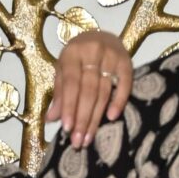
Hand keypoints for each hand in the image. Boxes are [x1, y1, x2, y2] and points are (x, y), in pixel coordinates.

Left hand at [46, 31, 133, 146]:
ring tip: (89, 138)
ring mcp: (112, 56)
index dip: (68, 106)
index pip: (71, 83)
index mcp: (73, 53)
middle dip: (82, 118)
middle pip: (88, 90)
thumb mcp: (64, 70)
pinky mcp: (127, 61)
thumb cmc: (79, 57)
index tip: (67, 128)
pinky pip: (124, 84)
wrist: (102, 36)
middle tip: (78, 141)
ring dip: (96, 117)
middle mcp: (93, 52)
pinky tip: (111, 118)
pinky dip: (118, 101)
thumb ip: (59, 93)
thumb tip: (51, 119)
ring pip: (104, 91)